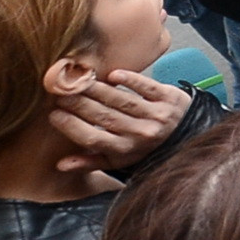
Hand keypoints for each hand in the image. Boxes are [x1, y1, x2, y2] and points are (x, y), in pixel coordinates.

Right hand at [48, 68, 192, 176]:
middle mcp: (141, 134)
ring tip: (79, 82)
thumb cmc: (144, 149)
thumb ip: (90, 162)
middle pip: (103, 117)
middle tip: (60, 93)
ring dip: (97, 90)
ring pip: (121, 100)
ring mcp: (157, 115)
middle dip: (78, 104)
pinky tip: (112, 75)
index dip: (71, 126)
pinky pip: (147, 87)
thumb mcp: (118, 161)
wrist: (186, 135)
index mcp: (125, 151)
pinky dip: (129, 80)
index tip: (53, 114)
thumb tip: (60, 164)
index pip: (92, 138)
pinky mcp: (170, 98)